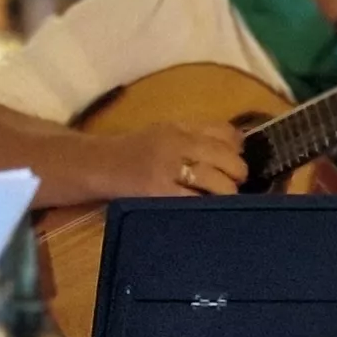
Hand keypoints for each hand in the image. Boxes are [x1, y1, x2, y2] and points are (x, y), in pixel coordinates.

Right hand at [92, 117, 247, 197]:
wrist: (97, 165)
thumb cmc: (133, 151)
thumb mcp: (164, 131)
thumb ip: (197, 134)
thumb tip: (239, 143)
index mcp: (180, 127)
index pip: (224, 132)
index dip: (238, 146)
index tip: (238, 157)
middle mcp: (176, 144)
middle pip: (225, 157)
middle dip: (238, 172)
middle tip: (236, 182)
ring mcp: (168, 170)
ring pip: (216, 182)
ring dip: (228, 192)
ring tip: (224, 198)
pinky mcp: (159, 194)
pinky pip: (195, 201)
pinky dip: (207, 205)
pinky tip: (208, 209)